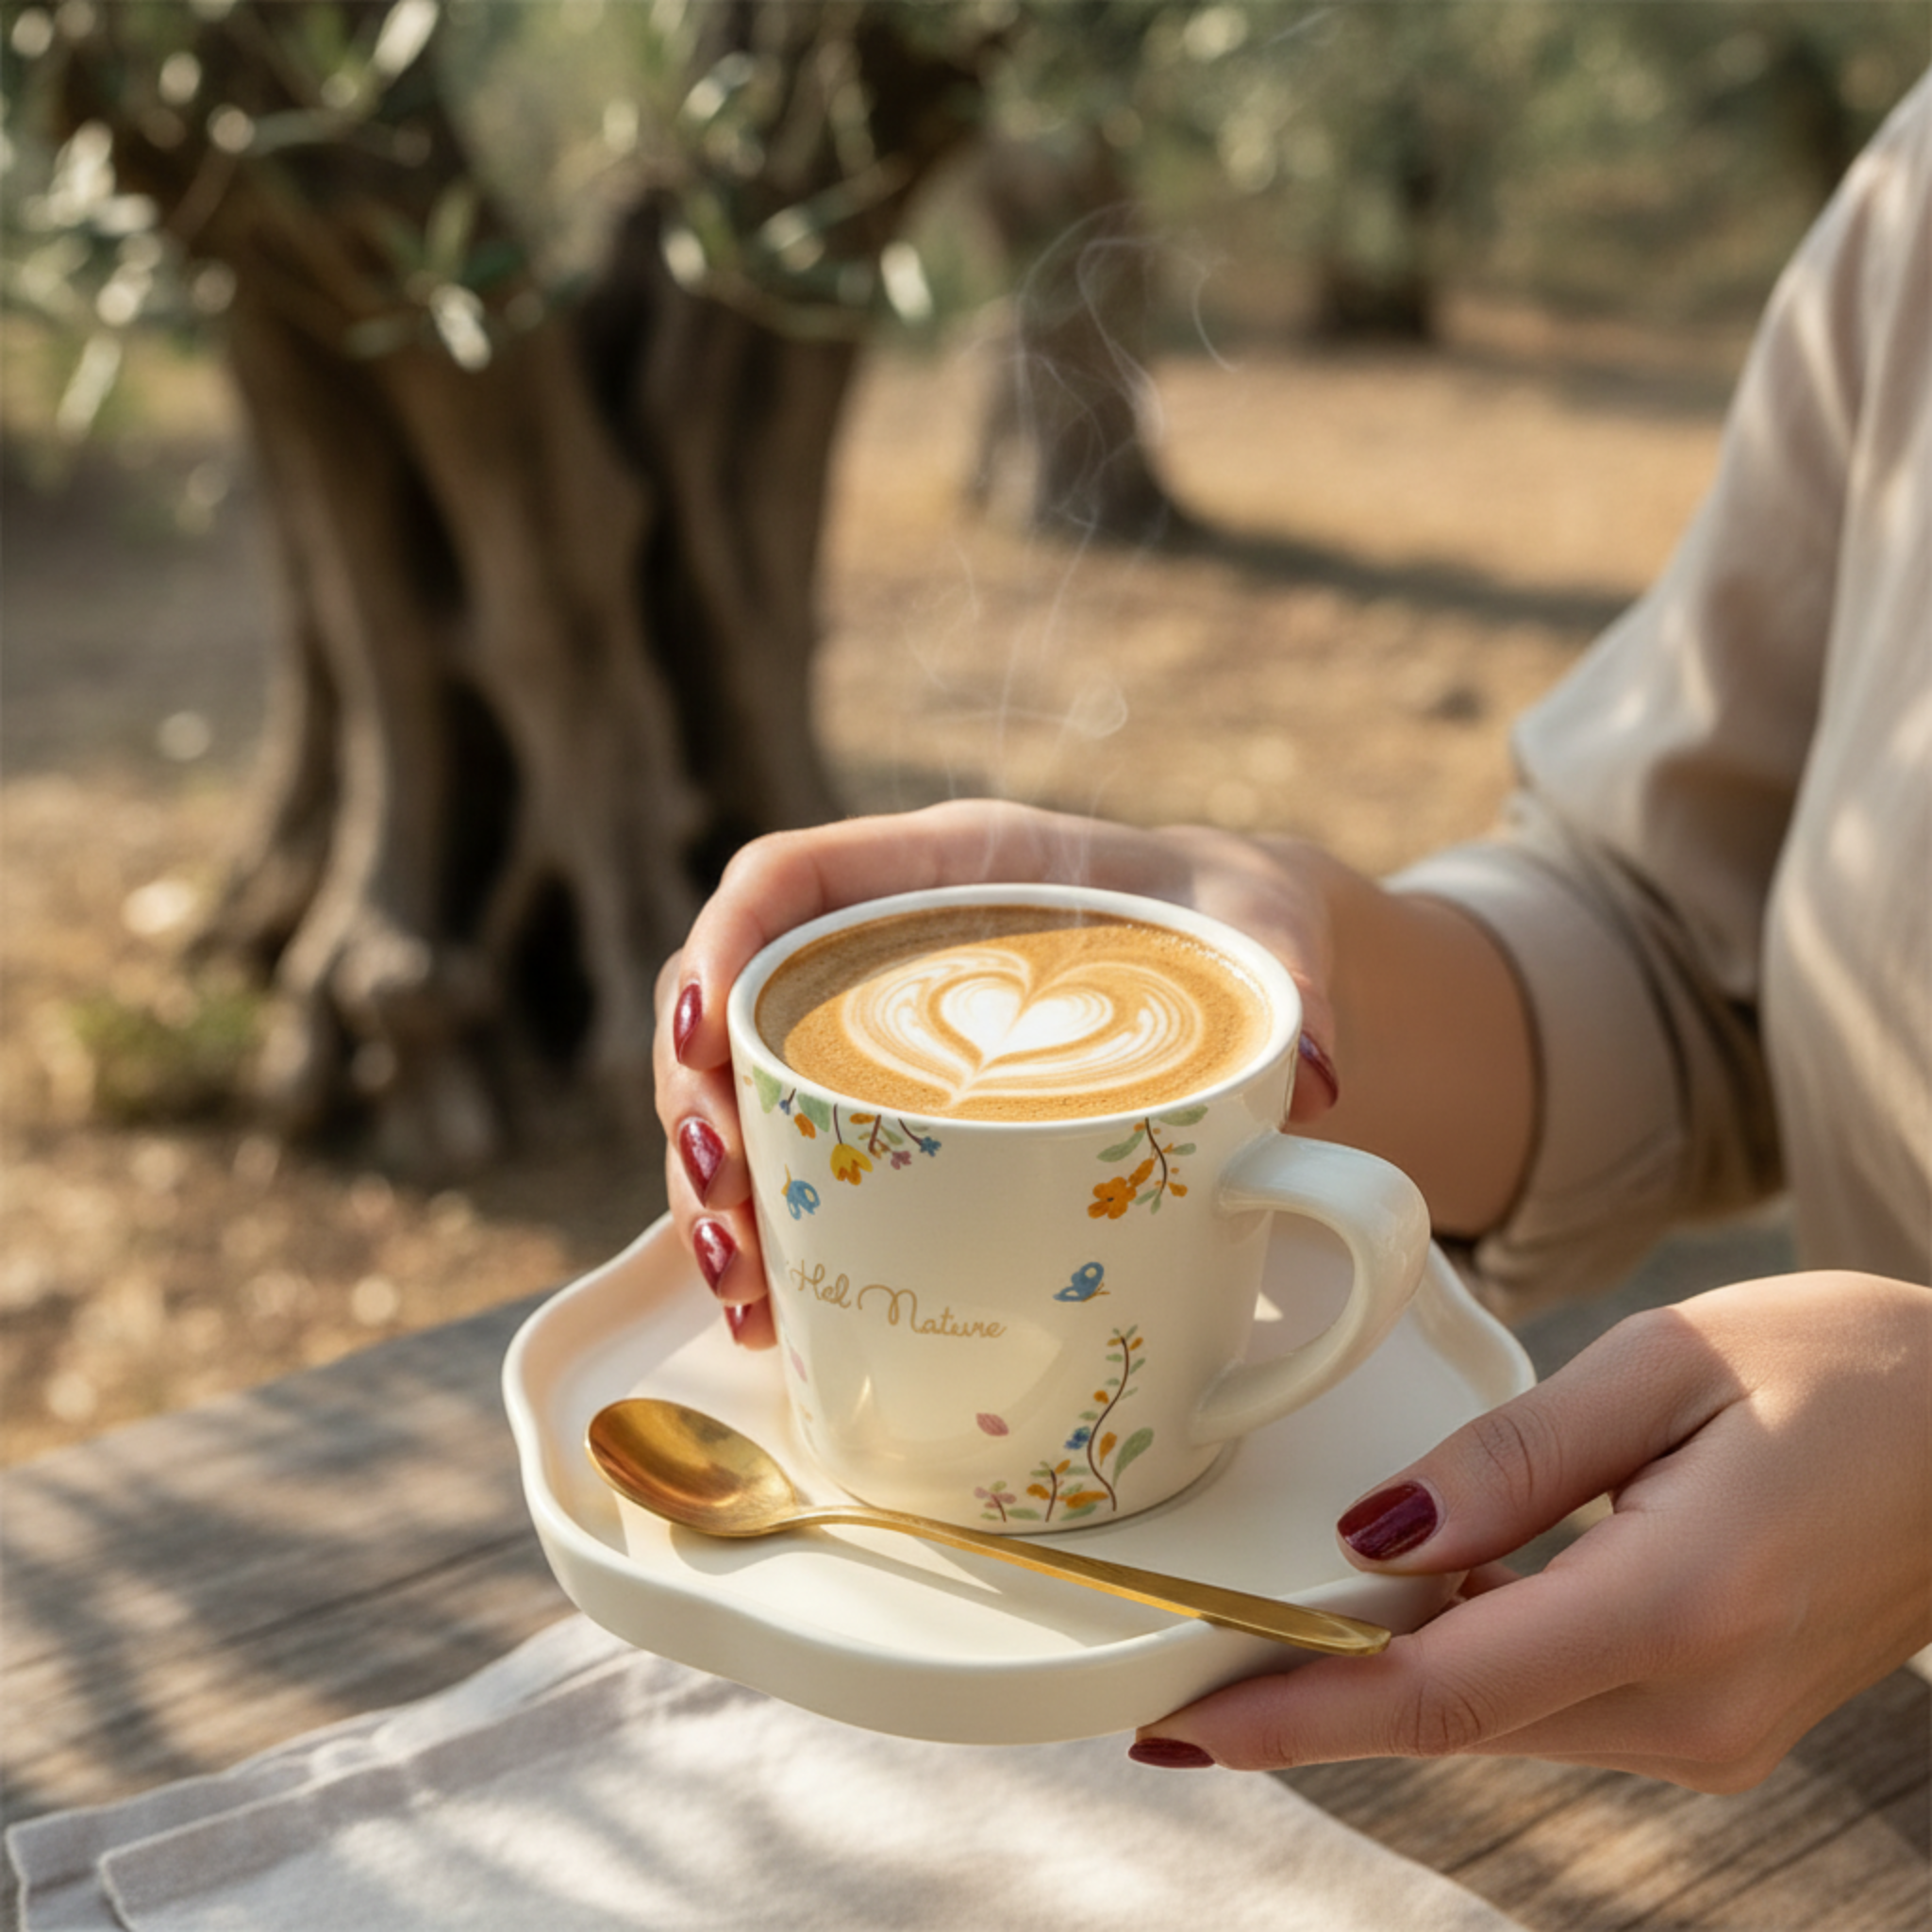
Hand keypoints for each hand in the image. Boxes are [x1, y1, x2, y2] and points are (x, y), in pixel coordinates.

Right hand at [651, 799, 1348, 1345]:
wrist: (1241, 955)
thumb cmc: (1236, 916)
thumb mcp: (1269, 925)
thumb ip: (1294, 978)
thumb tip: (1312, 1080)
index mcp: (951, 865)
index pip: (788, 876)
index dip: (719, 948)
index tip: (699, 1037)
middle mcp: (890, 945)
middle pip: (734, 1004)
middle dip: (695, 1110)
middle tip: (722, 1211)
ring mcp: (881, 1032)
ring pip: (744, 1093)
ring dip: (715, 1193)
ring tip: (739, 1290)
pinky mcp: (899, 1111)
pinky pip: (799, 1157)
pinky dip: (772, 1231)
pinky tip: (772, 1310)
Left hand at [1131, 1271, 1931, 1790]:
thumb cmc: (1844, 1369)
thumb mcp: (1664, 1365)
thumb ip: (1511, 1461)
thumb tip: (1372, 1537)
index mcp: (1680, 1607)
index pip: (1440, 1692)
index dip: (1294, 1715)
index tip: (1178, 1729)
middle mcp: (1697, 1707)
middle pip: (1452, 1717)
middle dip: (1307, 1694)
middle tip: (1178, 1662)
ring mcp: (1714, 1734)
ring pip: (1496, 1717)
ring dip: (1381, 1677)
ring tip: (1267, 1627)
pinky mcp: (1717, 1724)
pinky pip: (1552, 1703)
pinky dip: (1465, 1664)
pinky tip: (1409, 1612)